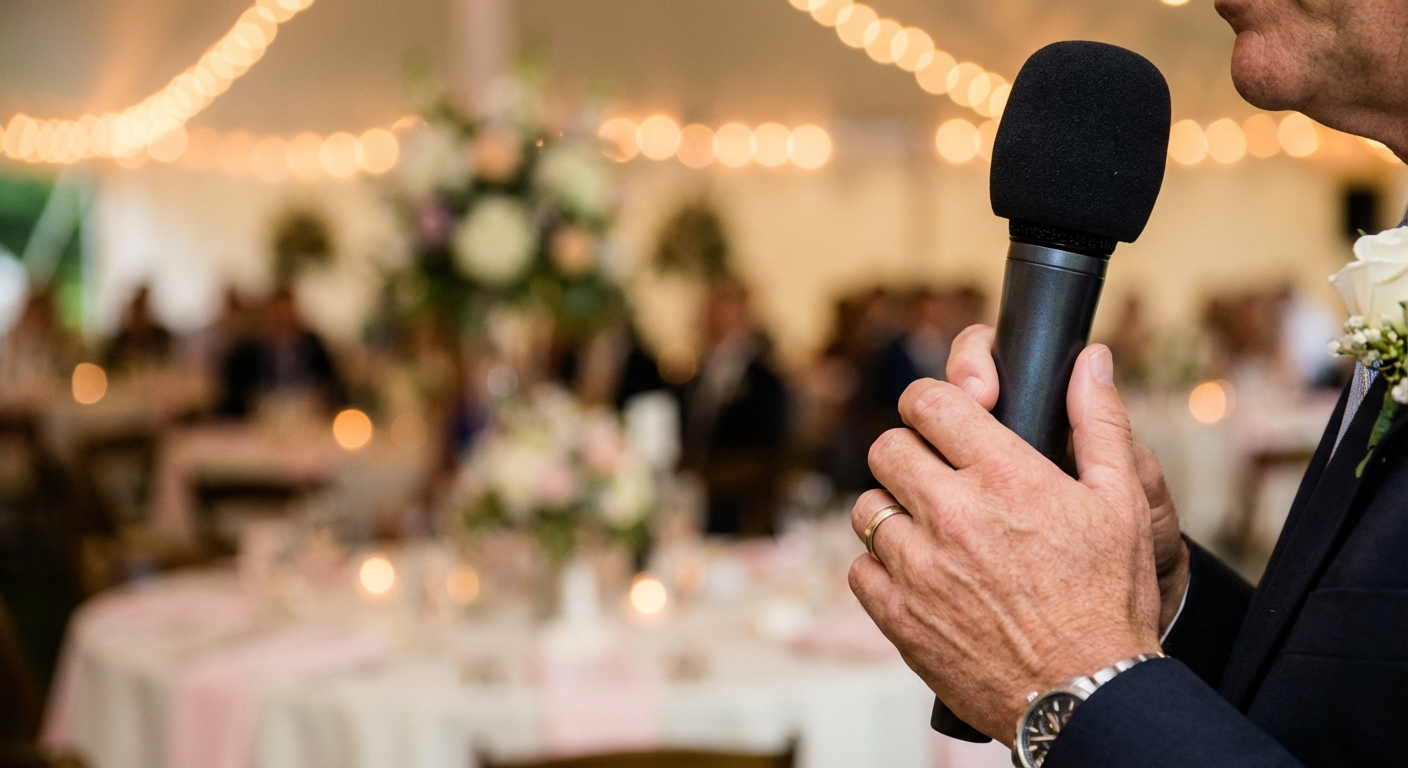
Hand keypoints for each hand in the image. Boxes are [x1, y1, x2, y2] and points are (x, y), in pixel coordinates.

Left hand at [849, 342, 1161, 742]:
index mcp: (1005, 477)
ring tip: (928, 527)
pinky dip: (882, 567)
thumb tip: (1089, 359)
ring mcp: (918, 567)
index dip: (932, 402)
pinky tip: (919, 574)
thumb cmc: (1109, 600)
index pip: (930, 401)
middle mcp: (952, 514)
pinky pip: (860, 566)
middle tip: (936, 473)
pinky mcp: (897, 615)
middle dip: (910, 452)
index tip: (942, 416)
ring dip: (892, 510)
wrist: (1085, 696)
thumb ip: (1100, 422)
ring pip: (865, 506)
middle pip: (887, 447)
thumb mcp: (1124, 504)